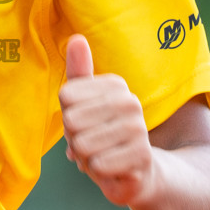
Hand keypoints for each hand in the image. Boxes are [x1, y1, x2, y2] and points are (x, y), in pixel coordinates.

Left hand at [59, 34, 155, 206]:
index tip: (86, 123)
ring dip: (85, 157)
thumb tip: (76, 38)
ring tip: (101, 155)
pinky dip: (98, 172)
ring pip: (82, 145)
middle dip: (74, 139)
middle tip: (92, 143)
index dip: (67, 117)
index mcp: (115, 84)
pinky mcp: (142, 156)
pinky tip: (112, 169)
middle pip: (72, 121)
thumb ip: (78, 71)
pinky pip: (97, 165)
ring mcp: (139, 129)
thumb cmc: (102, 133)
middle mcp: (129, 101)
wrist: (137, 171)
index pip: (66, 97)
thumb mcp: (84, 103)